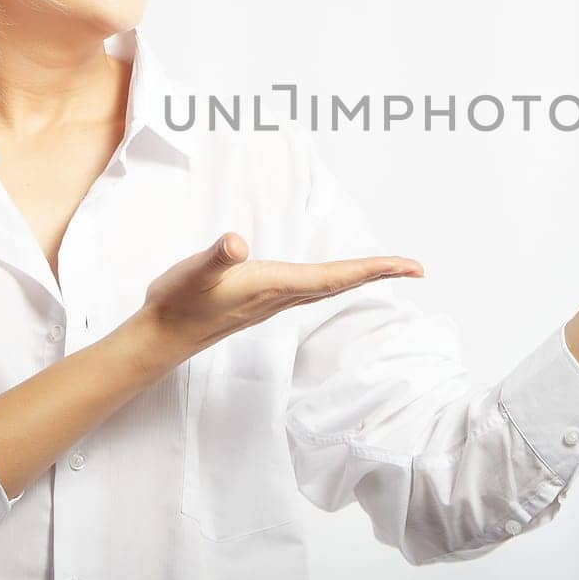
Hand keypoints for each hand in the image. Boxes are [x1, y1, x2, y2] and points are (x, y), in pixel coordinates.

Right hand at [138, 232, 423, 358]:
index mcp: (275, 285)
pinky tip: (335, 277)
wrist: (162, 335)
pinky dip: (334, 279)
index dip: (373, 269)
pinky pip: (312, 288)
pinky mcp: (263, 300)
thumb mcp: (193, 271)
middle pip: (341, 283)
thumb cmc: (177, 301)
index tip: (410, 267)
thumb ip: (216, 257)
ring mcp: (274, 301)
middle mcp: (282, 295)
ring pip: (328, 287)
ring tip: (387, 268)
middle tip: (416, 267)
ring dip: (358, 276)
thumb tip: (237, 244)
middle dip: (378, 272)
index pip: (335, 276)